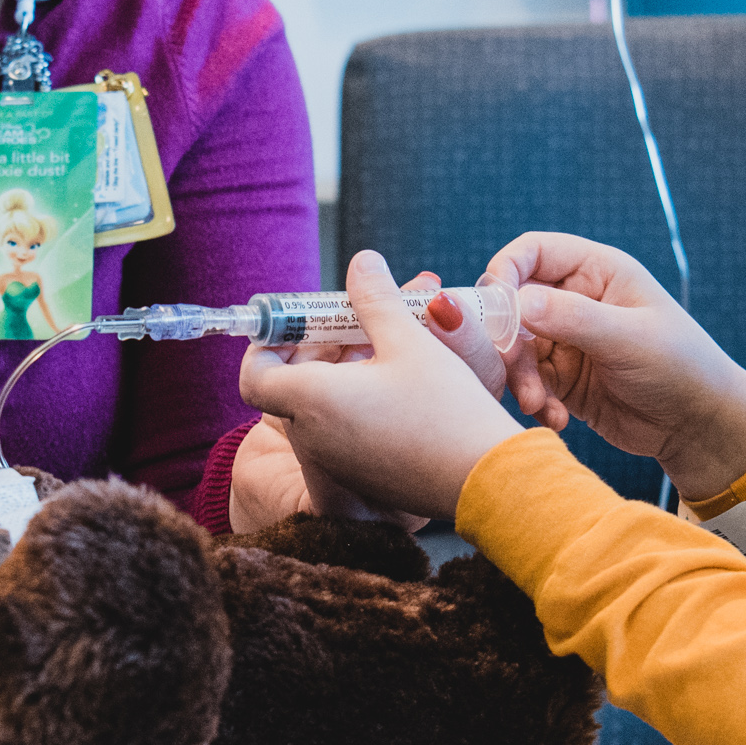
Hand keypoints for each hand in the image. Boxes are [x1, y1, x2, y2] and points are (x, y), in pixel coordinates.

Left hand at [234, 253, 525, 523]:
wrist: (489, 482)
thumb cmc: (447, 411)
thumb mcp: (411, 342)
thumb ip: (376, 300)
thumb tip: (362, 262)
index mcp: (312, 400)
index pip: (256, 372)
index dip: (269, 344)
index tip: (302, 323)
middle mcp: (313, 435)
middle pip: (294, 382)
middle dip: (323, 344)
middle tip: (360, 318)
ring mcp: (336, 461)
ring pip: (323, 404)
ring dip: (346, 368)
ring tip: (392, 342)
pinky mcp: (363, 476)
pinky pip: (344, 428)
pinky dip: (360, 399)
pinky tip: (404, 381)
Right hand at [481, 231, 745, 503]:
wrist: (698, 426)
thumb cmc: (680, 366)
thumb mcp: (629, 338)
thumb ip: (572, 318)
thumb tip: (516, 301)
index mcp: (597, 272)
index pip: (533, 252)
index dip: (505, 272)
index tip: (494, 306)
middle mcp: (575, 300)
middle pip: (513, 303)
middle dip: (507, 339)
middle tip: (511, 368)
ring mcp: (567, 340)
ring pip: (515, 348)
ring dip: (518, 378)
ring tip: (536, 404)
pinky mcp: (562, 378)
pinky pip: (528, 382)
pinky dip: (533, 400)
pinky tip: (555, 419)